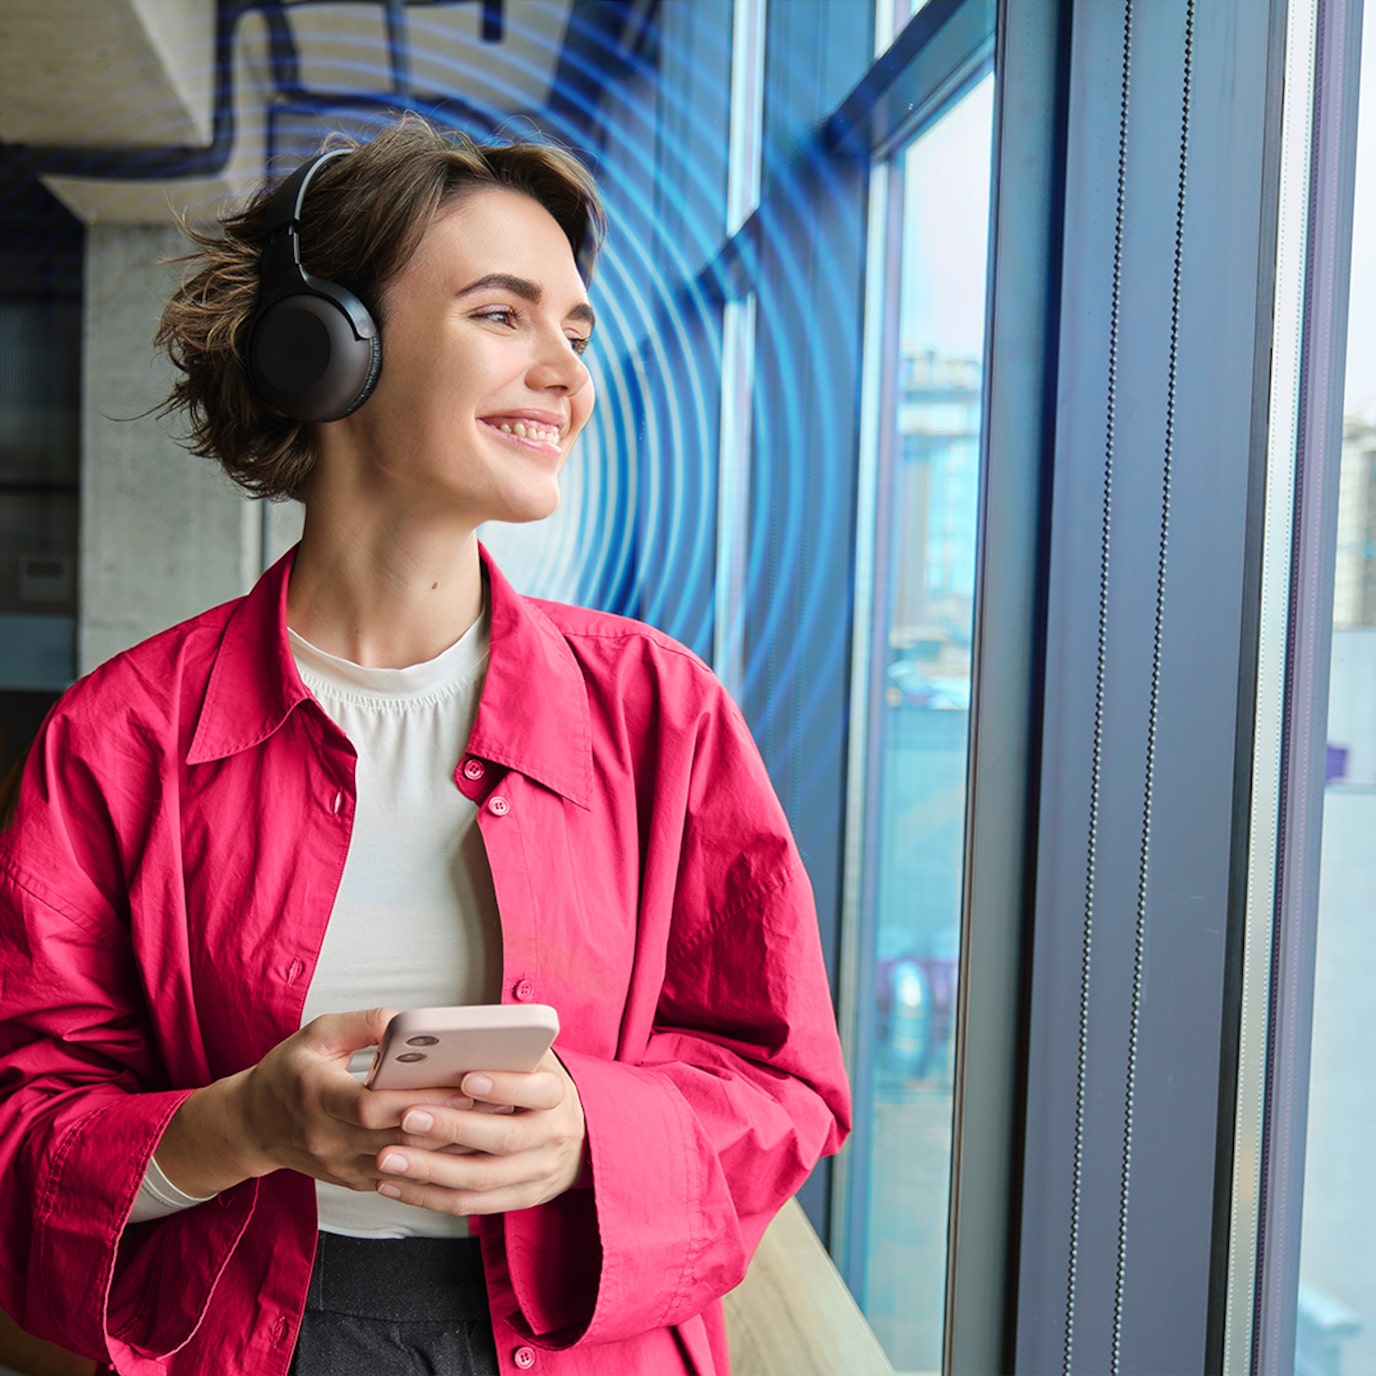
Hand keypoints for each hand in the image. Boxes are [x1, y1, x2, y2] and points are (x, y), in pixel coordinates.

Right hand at [157, 1009, 466, 1198]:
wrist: (254, 1124)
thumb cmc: (290, 1071)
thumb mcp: (318, 1033)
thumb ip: (363, 1023)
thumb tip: (407, 1021)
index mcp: (316, 1096)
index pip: (371, 1106)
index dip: (417, 1099)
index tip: (460, 1086)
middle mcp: (327, 1138)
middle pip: (396, 1138)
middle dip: (447, 1122)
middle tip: (494, 1104)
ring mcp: (340, 1166)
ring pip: (405, 1164)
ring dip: (449, 1148)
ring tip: (492, 1125)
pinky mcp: (354, 1179)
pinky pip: (400, 1178)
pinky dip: (434, 1164)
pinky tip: (467, 1148)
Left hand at [372, 1048, 586, 1215]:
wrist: (574, 1136)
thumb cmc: (537, 1087)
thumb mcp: (533, 1061)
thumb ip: (503, 1051)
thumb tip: (454, 1041)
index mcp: (556, 1095)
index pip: (536, 1091)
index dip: (503, 1086)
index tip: (467, 1079)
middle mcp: (552, 1136)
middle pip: (503, 1139)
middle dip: (452, 1128)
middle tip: (408, 1117)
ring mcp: (537, 1173)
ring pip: (480, 1179)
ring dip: (429, 1170)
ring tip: (387, 1157)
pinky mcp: (517, 1199)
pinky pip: (469, 1204)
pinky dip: (427, 1196)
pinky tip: (394, 1183)